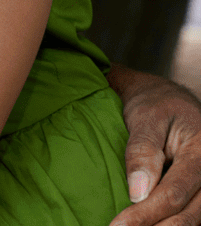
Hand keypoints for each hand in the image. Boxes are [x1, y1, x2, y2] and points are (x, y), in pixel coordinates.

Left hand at [109, 64, 200, 225]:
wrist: (169, 99)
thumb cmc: (156, 106)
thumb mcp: (146, 119)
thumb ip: (143, 152)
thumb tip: (137, 192)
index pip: (173, 193)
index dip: (145, 213)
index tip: (118, 225)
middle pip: (187, 213)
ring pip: (193, 219)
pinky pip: (192, 214)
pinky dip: (171, 222)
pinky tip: (151, 225)